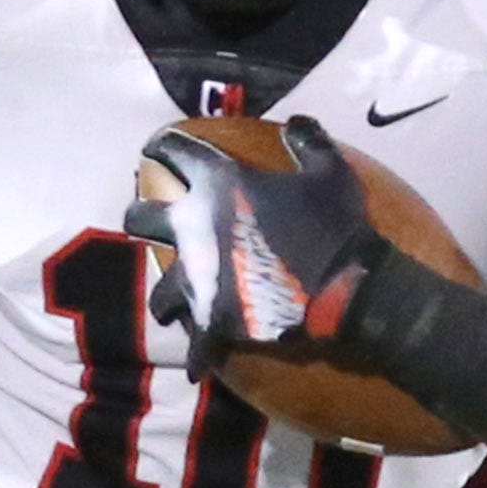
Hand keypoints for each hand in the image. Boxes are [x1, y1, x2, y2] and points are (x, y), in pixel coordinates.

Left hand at [123, 115, 385, 370]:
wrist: (349, 284)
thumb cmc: (337, 221)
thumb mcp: (330, 170)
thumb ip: (309, 141)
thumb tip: (297, 121)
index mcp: (219, 185)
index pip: (174, 153)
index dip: (163, 147)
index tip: (157, 147)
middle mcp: (193, 228)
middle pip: (137, 219)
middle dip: (140, 218)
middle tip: (149, 222)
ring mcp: (197, 278)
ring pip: (157, 292)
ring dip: (167, 296)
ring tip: (176, 300)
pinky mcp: (210, 319)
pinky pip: (195, 346)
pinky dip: (199, 358)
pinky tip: (198, 366)